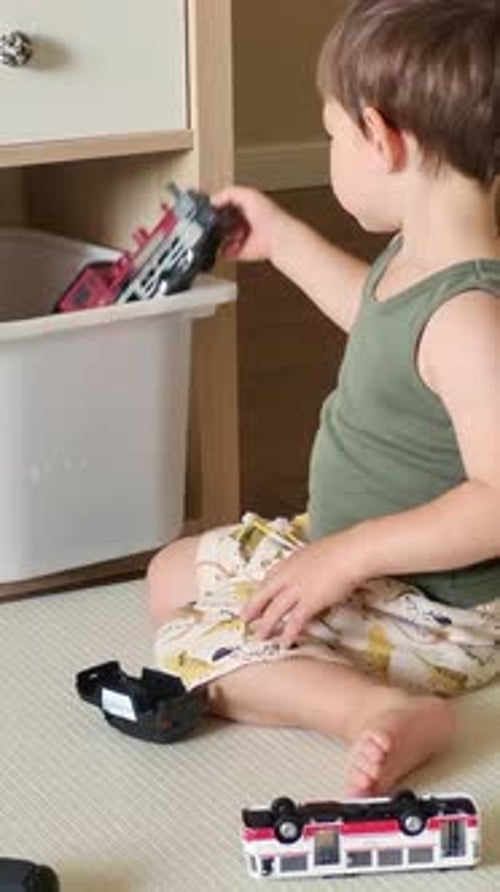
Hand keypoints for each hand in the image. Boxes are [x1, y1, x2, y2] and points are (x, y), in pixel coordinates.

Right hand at [211, 185, 291, 262]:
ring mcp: (242, 238)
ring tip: (218, 233)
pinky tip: (222, 245)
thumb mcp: (247, 194)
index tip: (209, 207)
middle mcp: (245, 223)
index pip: (227, 204)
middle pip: (223, 222)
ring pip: (223, 237)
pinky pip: (226, 253)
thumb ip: (228, 193)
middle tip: (211, 222)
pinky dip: (222, 251)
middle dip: (216, 222)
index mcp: (247, 207)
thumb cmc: (268, 216)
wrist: (276, 237)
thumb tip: (213, 200)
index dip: (218, 205)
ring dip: (219, 236)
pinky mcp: (241, 252)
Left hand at [242, 535, 358, 646]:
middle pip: (264, 594)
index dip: (261, 590)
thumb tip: (312, 570)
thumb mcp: (316, 553)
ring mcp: (297, 589)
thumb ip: (308, 564)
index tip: (255, 597)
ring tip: (260, 636)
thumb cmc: (340, 549)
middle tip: (244, 619)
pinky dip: (288, 633)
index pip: (269, 577)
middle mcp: (288, 575)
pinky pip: (295, 621)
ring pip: (275, 610)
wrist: (350, 553)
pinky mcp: (309, 602)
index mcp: (290, 561)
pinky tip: (284, 642)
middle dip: (253, 608)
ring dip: (266, 625)